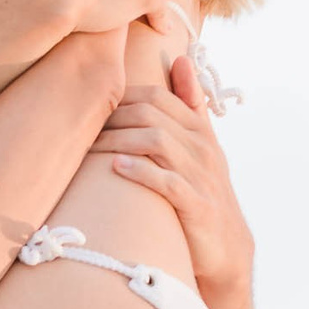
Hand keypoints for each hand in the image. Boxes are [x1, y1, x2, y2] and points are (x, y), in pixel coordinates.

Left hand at [97, 55, 254, 291]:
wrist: (227, 250)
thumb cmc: (203, 193)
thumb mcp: (201, 146)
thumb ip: (190, 104)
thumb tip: (180, 58)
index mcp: (201, 131)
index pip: (160, 96)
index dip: (123, 97)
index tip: (93, 107)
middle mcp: (203, 148)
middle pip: (153, 114)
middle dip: (113, 117)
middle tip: (81, 128)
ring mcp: (202, 176)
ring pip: (157, 142)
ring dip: (118, 141)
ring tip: (89, 148)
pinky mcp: (198, 206)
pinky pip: (168, 182)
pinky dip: (141, 172)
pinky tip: (117, 169)